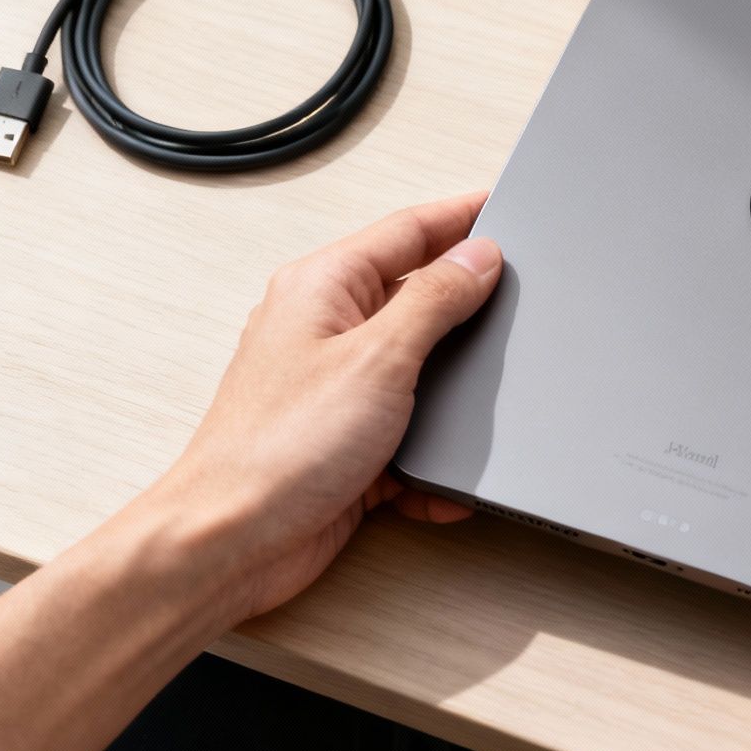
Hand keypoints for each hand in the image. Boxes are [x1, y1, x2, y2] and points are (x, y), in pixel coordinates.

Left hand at [142, 192, 501, 621]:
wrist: (232, 543)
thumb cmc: (277, 449)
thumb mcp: (380, 357)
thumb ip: (436, 299)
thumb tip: (479, 256)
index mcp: (323, 287)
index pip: (408, 230)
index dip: (463, 216)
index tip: (508, 207)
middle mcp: (325, 329)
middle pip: (417, 296)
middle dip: (469, 308)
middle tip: (519, 302)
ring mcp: (336, 387)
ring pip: (420, 370)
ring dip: (453, 393)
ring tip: (484, 404)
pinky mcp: (347, 443)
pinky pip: (410, 434)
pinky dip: (434, 455)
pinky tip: (443, 480)